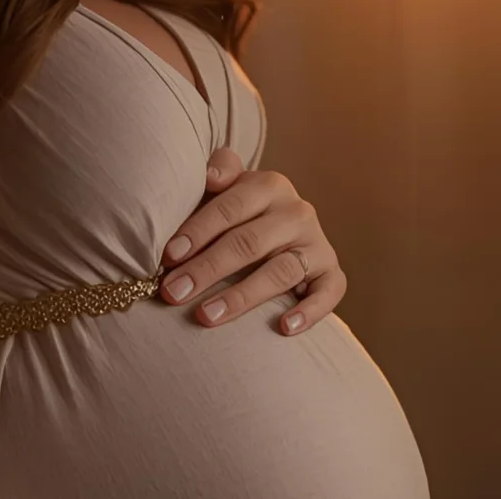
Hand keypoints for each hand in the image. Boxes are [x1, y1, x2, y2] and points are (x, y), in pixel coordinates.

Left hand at [159, 147, 346, 335]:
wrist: (282, 233)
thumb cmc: (239, 214)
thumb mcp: (228, 188)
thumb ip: (219, 172)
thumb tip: (210, 176)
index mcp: (269, 186)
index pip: (230, 207)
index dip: (198, 231)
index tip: (169, 256)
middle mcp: (297, 212)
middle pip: (249, 242)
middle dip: (207, 269)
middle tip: (173, 292)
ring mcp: (317, 244)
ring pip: (280, 272)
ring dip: (242, 297)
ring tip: (206, 316)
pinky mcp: (331, 273)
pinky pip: (328, 293)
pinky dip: (309, 311)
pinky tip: (284, 328)